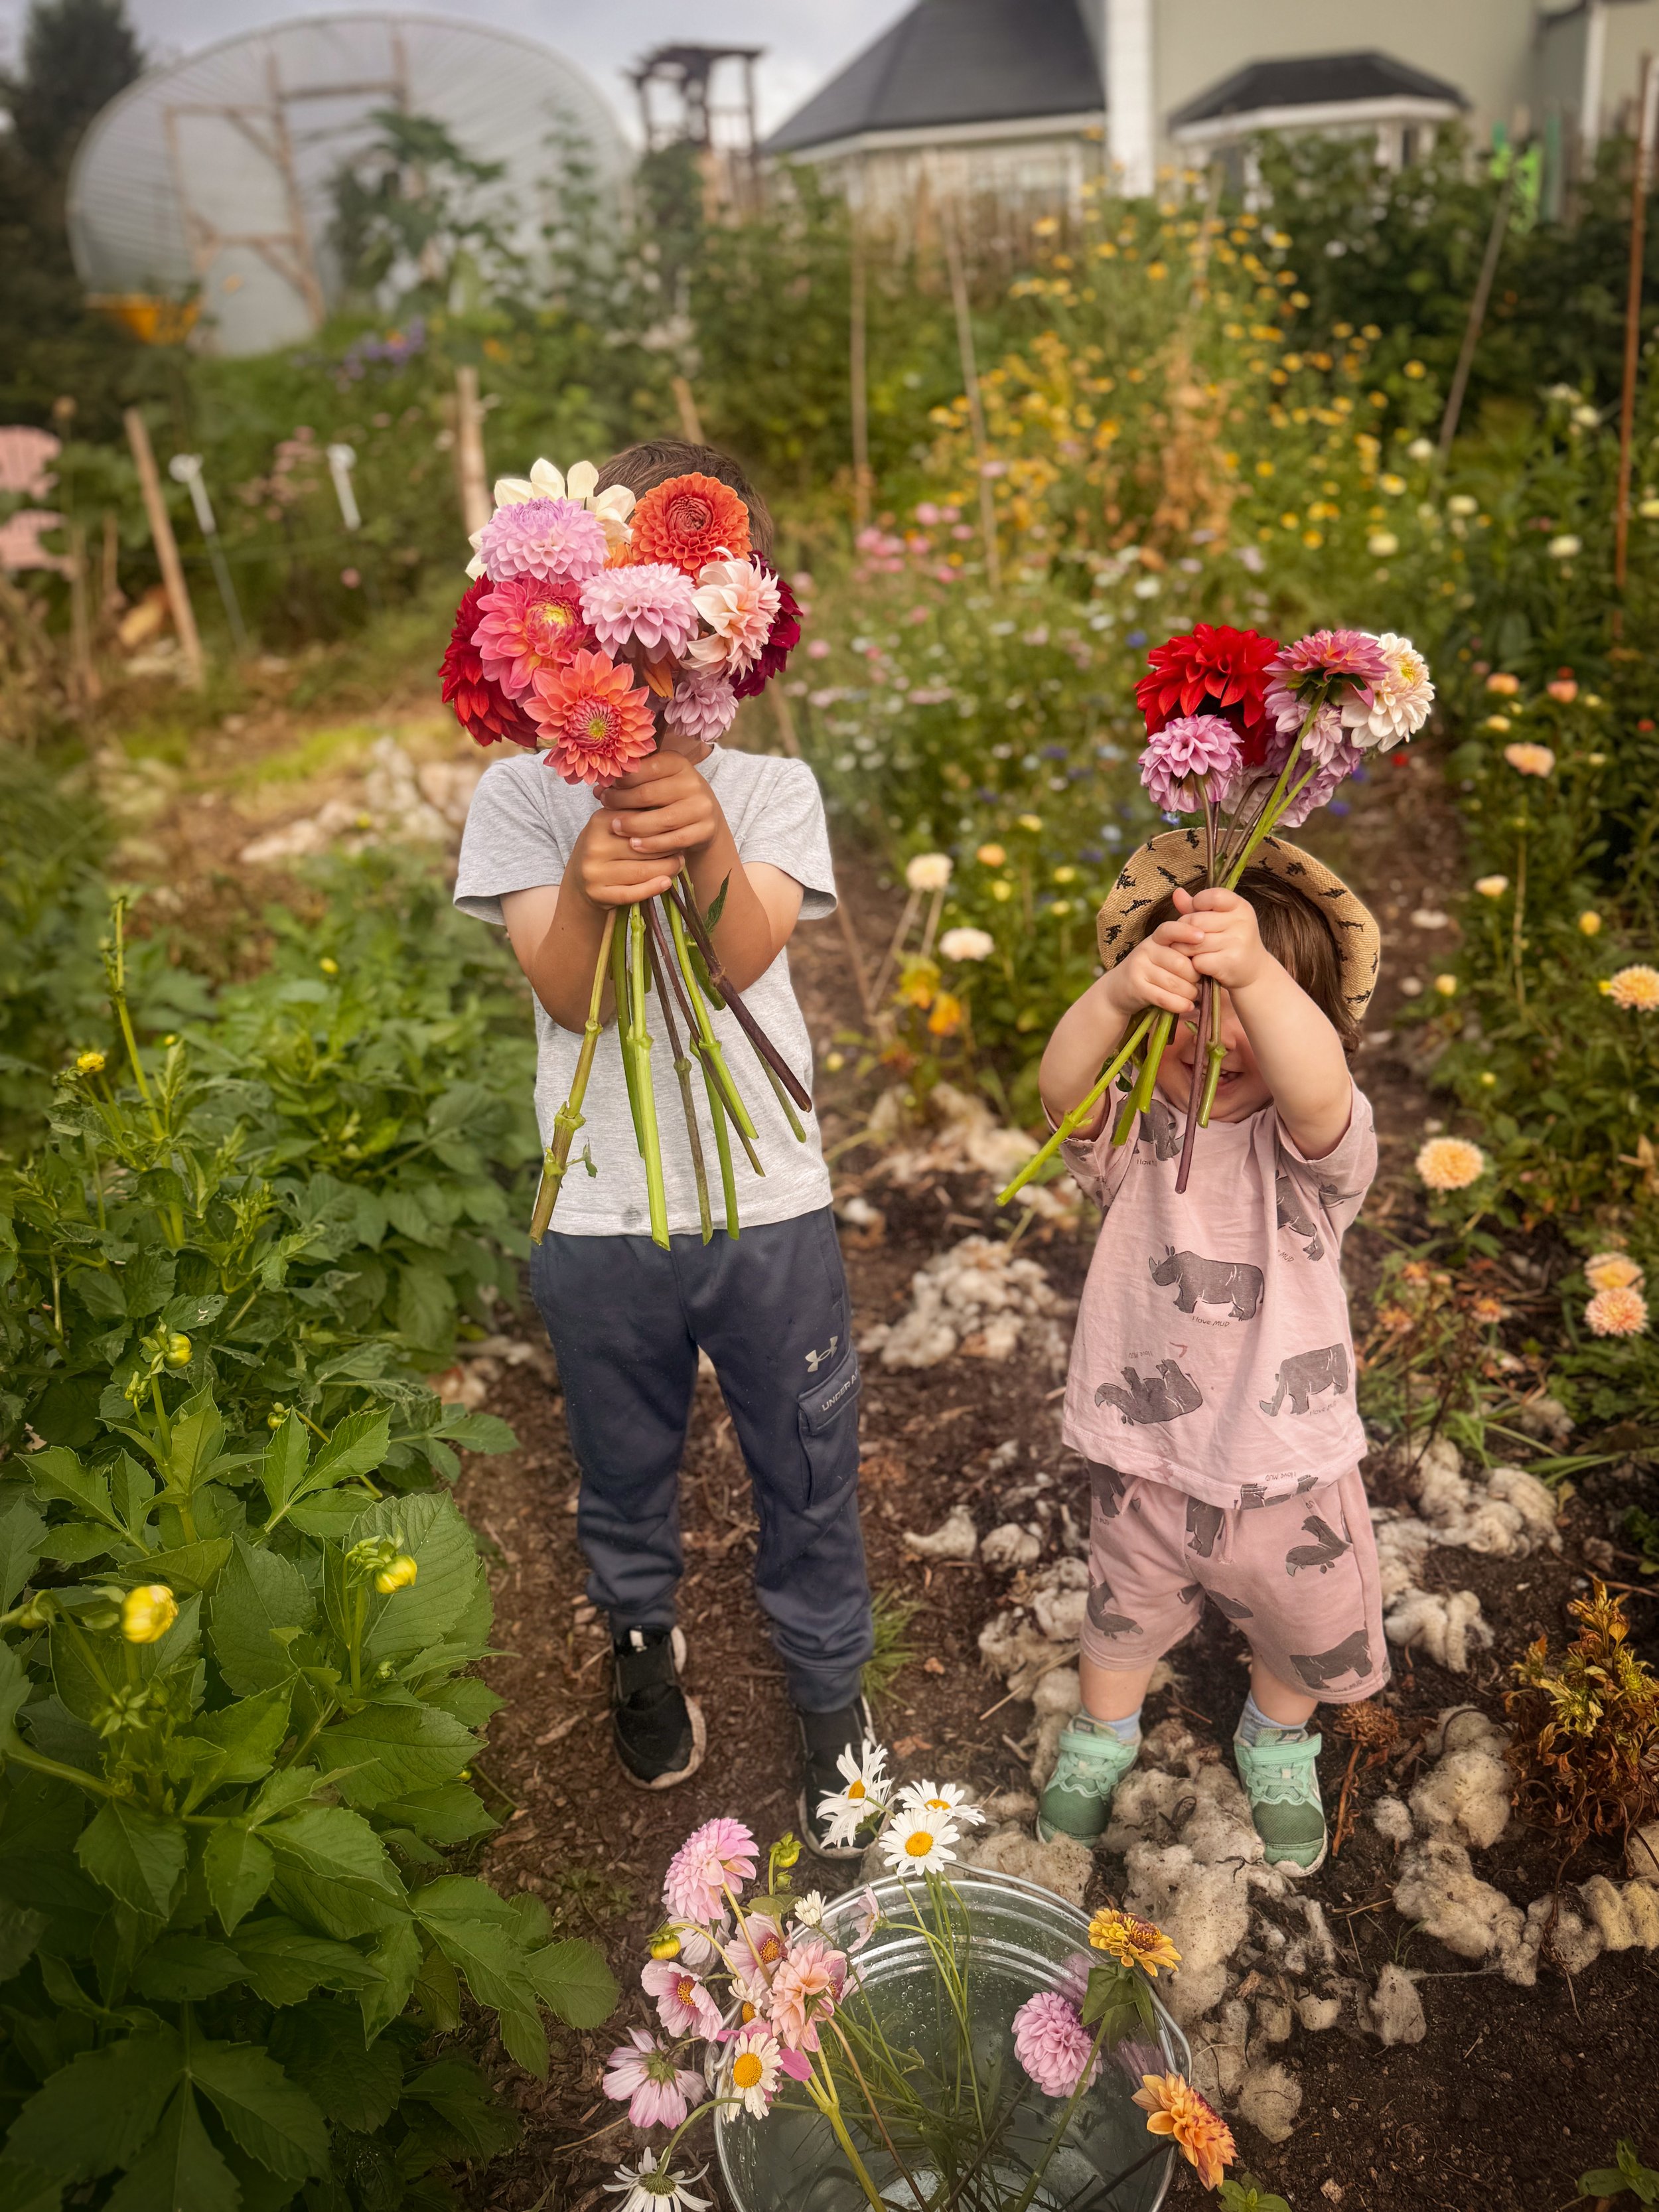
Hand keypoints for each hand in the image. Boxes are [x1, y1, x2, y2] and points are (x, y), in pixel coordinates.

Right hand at [569, 811, 680, 909]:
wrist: (580, 881)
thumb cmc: (607, 847)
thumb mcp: (615, 825)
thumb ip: (636, 813)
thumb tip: (670, 802)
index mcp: (600, 820)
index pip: (639, 821)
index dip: (662, 825)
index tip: (678, 826)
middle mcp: (594, 845)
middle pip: (643, 847)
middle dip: (668, 848)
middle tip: (683, 848)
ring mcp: (594, 871)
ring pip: (641, 871)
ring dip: (667, 869)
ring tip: (678, 864)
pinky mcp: (597, 894)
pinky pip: (632, 893)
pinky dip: (652, 888)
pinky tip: (666, 882)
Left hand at [599, 751, 720, 859]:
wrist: (705, 819)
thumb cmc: (670, 798)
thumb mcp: (655, 783)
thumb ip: (631, 783)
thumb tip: (599, 789)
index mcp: (678, 763)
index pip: (645, 768)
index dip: (622, 780)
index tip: (605, 789)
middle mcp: (693, 782)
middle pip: (649, 794)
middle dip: (622, 802)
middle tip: (605, 809)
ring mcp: (702, 806)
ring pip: (662, 819)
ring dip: (634, 825)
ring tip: (616, 828)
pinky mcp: (706, 829)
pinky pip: (674, 839)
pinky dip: (652, 844)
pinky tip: (635, 845)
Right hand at [1104, 920, 1200, 1020]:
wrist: (1118, 990)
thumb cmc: (1151, 972)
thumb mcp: (1162, 955)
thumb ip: (1181, 952)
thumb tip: (1209, 957)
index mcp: (1155, 938)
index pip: (1170, 930)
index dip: (1186, 932)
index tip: (1202, 937)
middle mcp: (1145, 950)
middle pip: (1180, 963)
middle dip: (1195, 977)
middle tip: (1199, 983)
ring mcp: (1139, 968)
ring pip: (1174, 983)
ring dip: (1190, 993)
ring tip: (1193, 996)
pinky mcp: (1136, 988)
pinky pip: (1164, 997)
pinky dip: (1179, 1004)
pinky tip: (1188, 1006)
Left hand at [1172, 886, 1268, 991]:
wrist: (1253, 971)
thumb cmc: (1230, 941)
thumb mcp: (1218, 919)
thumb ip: (1196, 906)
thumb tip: (1177, 892)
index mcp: (1240, 906)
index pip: (1213, 896)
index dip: (1197, 904)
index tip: (1197, 913)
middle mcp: (1242, 922)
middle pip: (1196, 921)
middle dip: (1184, 930)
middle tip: (1186, 939)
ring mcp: (1238, 942)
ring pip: (1193, 943)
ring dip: (1185, 950)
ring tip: (1190, 952)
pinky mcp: (1230, 962)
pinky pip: (1198, 961)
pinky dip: (1194, 965)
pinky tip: (1200, 965)